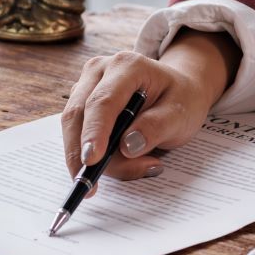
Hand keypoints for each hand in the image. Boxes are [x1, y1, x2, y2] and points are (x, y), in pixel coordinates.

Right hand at [61, 30, 239, 184]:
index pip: (103, 102)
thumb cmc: (180, 100)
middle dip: (81, 153)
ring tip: (126, 171)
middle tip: (92, 187)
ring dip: (86, 157)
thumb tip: (128, 147)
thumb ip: (156, 128)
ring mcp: (87, 84)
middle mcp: (100, 70)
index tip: (92, 162)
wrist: (178, 89)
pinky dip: (89, 153)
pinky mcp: (81, 100)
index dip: (95, 132)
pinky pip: (76, 132)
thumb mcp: (181, 114)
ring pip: (72, 126)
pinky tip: (113, 163)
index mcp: (127, 66)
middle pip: (78, 114)